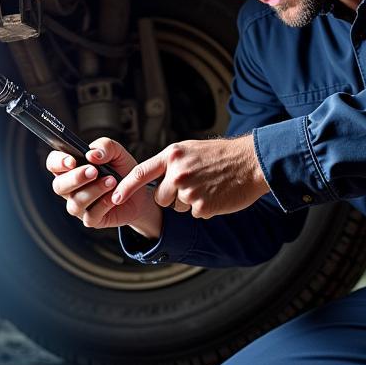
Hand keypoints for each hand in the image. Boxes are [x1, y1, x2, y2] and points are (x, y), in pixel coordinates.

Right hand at [46, 137, 163, 237]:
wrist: (139, 192)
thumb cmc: (122, 170)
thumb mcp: (117, 152)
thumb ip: (104, 147)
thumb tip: (92, 155)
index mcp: (71, 168)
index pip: (53, 163)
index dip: (58, 162)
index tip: (72, 161)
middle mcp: (70, 188)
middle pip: (59, 186)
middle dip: (76, 178)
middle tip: (94, 171)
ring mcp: (79, 205)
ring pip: (75, 202)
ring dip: (94, 190)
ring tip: (112, 181)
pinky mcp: (91, 219)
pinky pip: (91, 216)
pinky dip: (104, 204)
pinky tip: (115, 196)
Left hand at [110, 135, 270, 219]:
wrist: (251, 163)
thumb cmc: (222, 156)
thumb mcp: (191, 150)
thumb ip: (171, 162)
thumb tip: (154, 178)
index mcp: (173, 155)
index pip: (140, 173)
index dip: (125, 188)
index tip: (114, 198)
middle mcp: (177, 172)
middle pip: (161, 198)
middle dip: (172, 197)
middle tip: (194, 185)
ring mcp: (189, 190)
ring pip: (178, 207)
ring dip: (190, 202)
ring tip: (208, 186)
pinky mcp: (202, 207)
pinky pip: (194, 214)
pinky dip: (205, 208)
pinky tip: (216, 195)